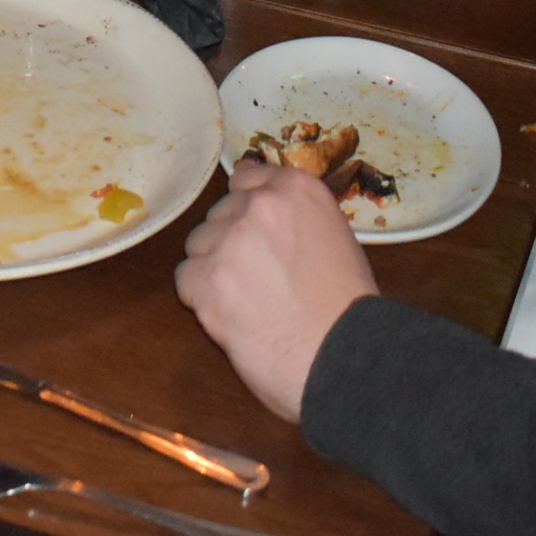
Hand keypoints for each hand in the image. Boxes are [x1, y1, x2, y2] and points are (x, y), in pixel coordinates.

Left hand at [172, 160, 379, 422]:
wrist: (344, 357)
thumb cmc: (348, 310)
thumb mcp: (335, 239)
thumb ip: (296, 220)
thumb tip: (271, 221)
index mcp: (297, 190)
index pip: (248, 177)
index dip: (246, 206)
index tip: (250, 226)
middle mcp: (259, 204)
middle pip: (221, 214)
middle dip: (231, 242)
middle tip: (258, 279)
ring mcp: (230, 239)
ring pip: (200, 244)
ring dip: (215, 269)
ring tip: (248, 302)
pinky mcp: (207, 278)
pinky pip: (186, 279)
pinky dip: (203, 299)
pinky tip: (234, 316)